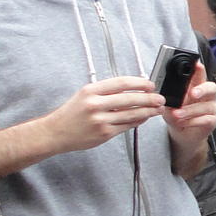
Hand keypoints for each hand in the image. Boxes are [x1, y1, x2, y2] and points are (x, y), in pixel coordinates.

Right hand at [40, 76, 164, 151]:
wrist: (55, 132)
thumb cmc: (72, 113)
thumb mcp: (85, 95)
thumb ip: (106, 91)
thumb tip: (133, 88)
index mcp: (90, 91)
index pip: (121, 83)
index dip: (140, 83)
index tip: (151, 84)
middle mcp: (95, 104)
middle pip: (130, 99)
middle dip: (150, 98)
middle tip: (160, 98)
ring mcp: (100, 120)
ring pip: (132, 114)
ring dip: (148, 111)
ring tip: (157, 109)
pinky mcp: (104, 133)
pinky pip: (127, 126)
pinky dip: (138, 121)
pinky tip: (144, 118)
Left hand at [164, 63, 215, 143]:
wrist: (181, 133)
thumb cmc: (176, 115)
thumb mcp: (169, 105)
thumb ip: (169, 98)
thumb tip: (163, 95)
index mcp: (196, 87)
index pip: (200, 75)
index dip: (200, 69)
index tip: (196, 65)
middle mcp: (207, 96)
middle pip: (212, 88)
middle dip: (202, 89)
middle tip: (192, 93)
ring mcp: (212, 108)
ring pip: (206, 106)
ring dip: (190, 110)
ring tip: (177, 115)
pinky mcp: (213, 121)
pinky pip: (206, 119)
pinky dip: (193, 121)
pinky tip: (183, 123)